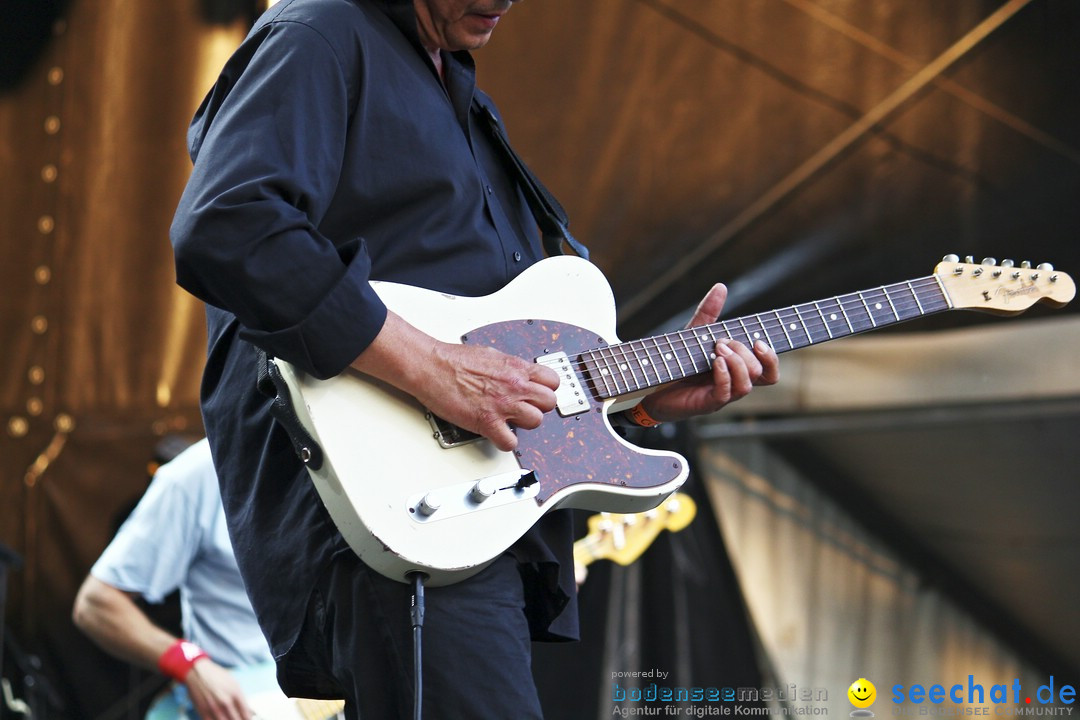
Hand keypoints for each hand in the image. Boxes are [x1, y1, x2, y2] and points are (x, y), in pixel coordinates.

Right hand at [185, 659, 253, 719]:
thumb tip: (251, 712)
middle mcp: (225, 701)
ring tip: (230, 717)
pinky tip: (220, 718)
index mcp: (235, 693)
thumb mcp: (234, 684)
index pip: (246, 714)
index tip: (248, 719)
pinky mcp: (203, 712)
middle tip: (238, 718)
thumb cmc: (218, 676)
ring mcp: (214, 708)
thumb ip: (242, 699)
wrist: (198, 672)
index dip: (248, 719)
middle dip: (239, 719)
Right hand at [352, 312, 559, 451]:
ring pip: (535, 421)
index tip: (537, 394)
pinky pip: (510, 442)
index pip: (553, 381)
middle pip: (548, 403)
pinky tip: (497, 435)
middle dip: (538, 407)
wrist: (431, 366)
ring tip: (510, 421)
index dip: (546, 390)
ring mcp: (503, 404)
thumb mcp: (491, 355)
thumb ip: (510, 368)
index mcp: (516, 368)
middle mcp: (514, 386)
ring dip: (523, 424)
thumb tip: (517, 375)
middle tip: (524, 408)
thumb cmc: (453, 360)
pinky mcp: (487, 422)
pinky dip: (505, 442)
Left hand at [641, 283, 778, 422]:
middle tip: (722, 342)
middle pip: (760, 373)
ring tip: (718, 349)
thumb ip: (709, 313)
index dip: (771, 357)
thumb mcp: (695, 334)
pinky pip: (725, 393)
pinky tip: (715, 362)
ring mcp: (722, 396)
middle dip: (745, 353)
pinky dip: (724, 375)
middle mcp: (734, 384)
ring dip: (737, 363)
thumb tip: (721, 286)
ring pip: (747, 385)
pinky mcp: (706, 403)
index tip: (758, 340)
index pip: (769, 370)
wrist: (651, 382)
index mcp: (737, 370)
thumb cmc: (677, 361)